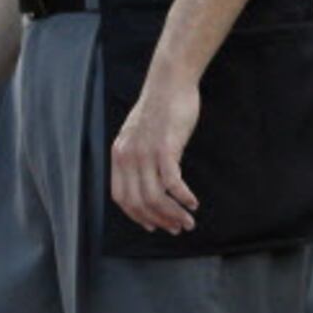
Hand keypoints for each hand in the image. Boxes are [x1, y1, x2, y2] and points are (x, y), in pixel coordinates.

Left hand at [110, 72, 201, 233]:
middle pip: (138, 203)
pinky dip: (183, 198)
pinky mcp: (165, 148)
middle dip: (158, 220)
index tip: (152, 226)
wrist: (168, 83)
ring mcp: (145, 154)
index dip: (136, 216)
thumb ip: (138, 157)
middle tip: (177, 228)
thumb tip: (148, 179)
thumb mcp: (138, 135)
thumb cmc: (159, 108)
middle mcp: (128, 157)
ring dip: (173, 214)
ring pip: (155, 198)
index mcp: (119, 155)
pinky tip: (193, 203)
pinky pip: (172, 183)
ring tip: (188, 222)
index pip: (121, 198)